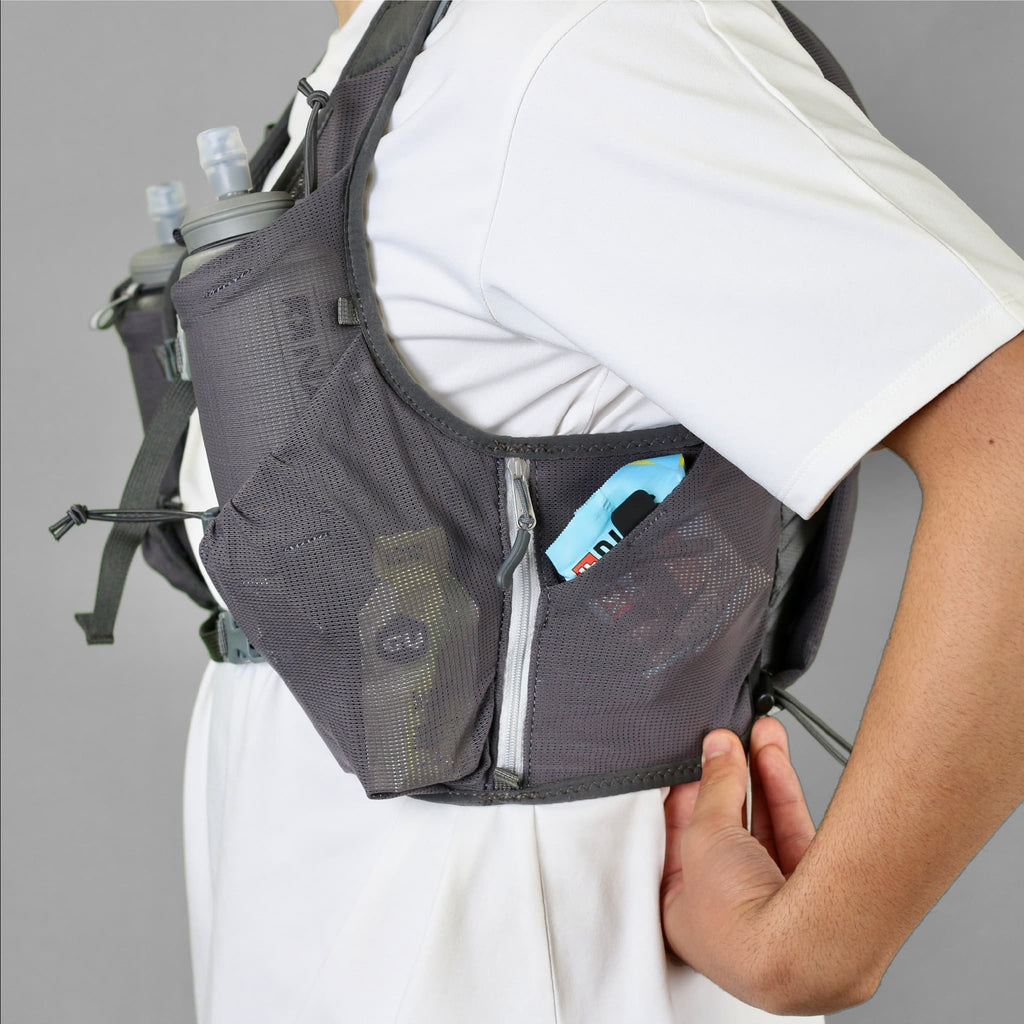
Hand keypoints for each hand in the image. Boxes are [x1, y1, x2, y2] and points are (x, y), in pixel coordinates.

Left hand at [661, 717, 840, 1012]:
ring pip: (757, 822)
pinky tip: (773, 752)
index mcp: (679, 910)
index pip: (675, 839)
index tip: (688, 758)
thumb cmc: (736, 922)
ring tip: (756, 731)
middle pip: (719, 827)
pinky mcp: (806, 885)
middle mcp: (723, 909)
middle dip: (724, 777)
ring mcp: (766, 898)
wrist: (803, 951)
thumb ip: (714, 784)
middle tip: (725, 739)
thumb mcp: (706, 834)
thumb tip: (718, 748)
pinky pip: (787, 825)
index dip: (681, 794)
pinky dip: (780, 786)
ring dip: (756, 773)